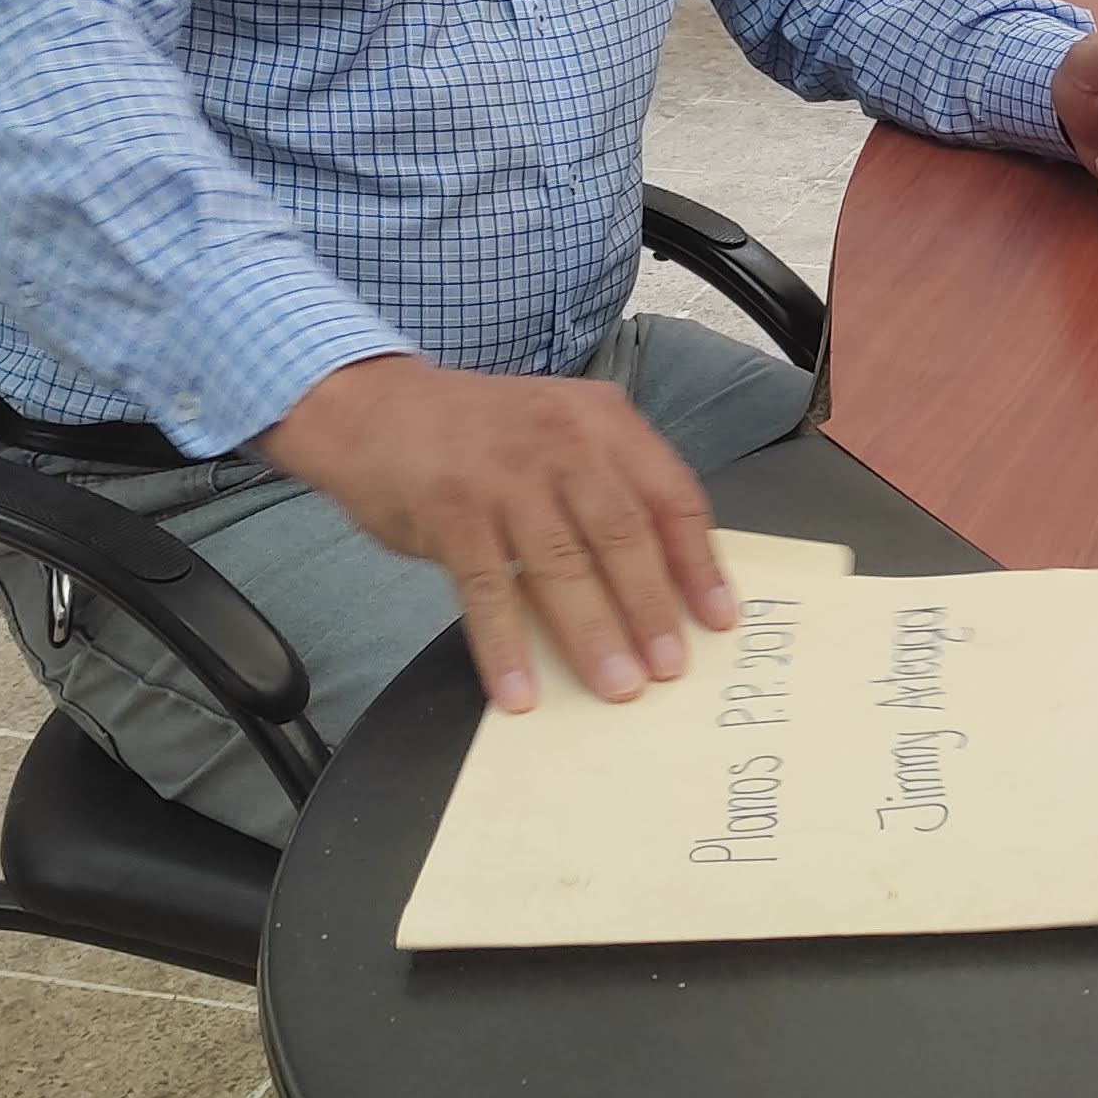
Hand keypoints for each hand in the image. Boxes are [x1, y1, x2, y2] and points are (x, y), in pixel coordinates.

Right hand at [262, 354, 736, 715]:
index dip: (699, 563)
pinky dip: (506, 647)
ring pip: (563, 566)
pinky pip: (487, 592)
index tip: (720, 618)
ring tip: (618, 686)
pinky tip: (519, 691)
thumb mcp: (562, 429)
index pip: (672, 496)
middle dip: (653, 608)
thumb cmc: (482, 432)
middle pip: (624, 534)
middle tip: (671, 667)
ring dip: (594, 634)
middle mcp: (563, 442)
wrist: (376, 406)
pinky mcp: (452, 512)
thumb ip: (610, 483)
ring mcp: (505, 477)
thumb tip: (664, 574)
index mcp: (604, 422)